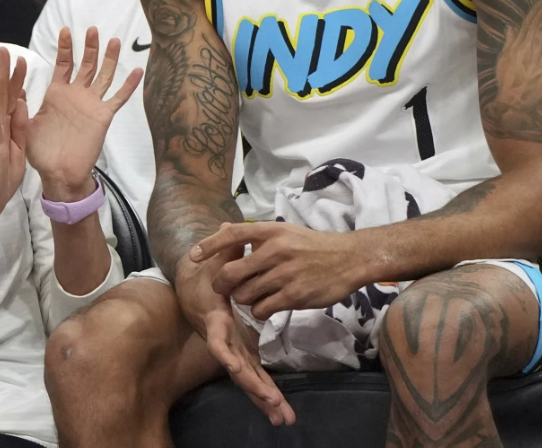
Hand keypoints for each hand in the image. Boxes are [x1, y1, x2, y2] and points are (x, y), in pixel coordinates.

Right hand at [0, 48, 29, 232]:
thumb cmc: (1, 177)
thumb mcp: (17, 148)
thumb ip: (20, 126)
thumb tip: (23, 102)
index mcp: (5, 126)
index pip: (11, 97)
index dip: (15, 79)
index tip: (19, 59)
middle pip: (1, 94)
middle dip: (4, 71)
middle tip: (4, 50)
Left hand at [27, 27, 141, 200]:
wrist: (58, 173)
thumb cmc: (41, 152)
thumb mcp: (27, 124)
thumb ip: (23, 106)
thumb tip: (16, 89)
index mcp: (57, 94)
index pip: (63, 64)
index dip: (65, 47)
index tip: (65, 30)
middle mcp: (76, 96)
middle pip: (86, 64)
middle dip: (89, 47)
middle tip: (93, 28)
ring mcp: (91, 105)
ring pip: (103, 76)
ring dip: (109, 59)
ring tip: (114, 41)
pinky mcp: (102, 116)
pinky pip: (118, 99)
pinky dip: (129, 86)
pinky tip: (137, 71)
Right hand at [177, 255, 295, 425]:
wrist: (191, 283)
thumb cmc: (203, 269)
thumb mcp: (213, 258)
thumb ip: (224, 247)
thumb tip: (228, 227)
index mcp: (214, 319)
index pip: (218, 341)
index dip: (226, 354)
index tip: (234, 368)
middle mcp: (220, 339)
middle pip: (237, 369)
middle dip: (256, 389)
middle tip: (276, 407)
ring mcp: (228, 348)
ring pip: (246, 378)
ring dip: (264, 398)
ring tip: (284, 417)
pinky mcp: (238, 351)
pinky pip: (251, 374)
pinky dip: (264, 391)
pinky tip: (279, 409)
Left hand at [191, 222, 367, 320]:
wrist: (348, 259)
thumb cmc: (313, 245)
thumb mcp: (284, 231)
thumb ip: (255, 235)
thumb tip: (221, 229)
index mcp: (270, 232)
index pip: (232, 235)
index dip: (209, 245)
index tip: (193, 256)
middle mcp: (274, 251)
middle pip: (231, 273)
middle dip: (222, 285)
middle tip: (224, 289)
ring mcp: (284, 274)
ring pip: (244, 295)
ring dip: (243, 299)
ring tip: (253, 296)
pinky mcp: (293, 296)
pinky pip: (262, 310)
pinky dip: (259, 311)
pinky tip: (267, 306)